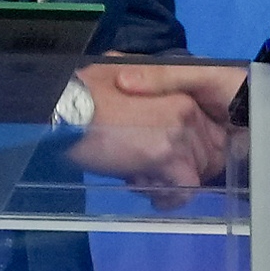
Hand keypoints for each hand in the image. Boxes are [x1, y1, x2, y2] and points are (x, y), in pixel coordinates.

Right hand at [66, 59, 243, 206]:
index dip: (186, 150)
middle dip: (177, 170)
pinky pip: (184, 188)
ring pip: (195, 172)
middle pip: (203, 154)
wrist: (65, 107)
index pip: (204, 131)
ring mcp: (179, 133)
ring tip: (141, 180)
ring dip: (170, 184)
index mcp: (179, 91)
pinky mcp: (167, 156)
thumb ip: (142, 84)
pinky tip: (149, 195)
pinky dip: (169, 198)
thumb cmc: (82, 92)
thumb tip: (140, 96)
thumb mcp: (118, 73)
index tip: (163, 158)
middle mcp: (187, 110)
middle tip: (146, 171)